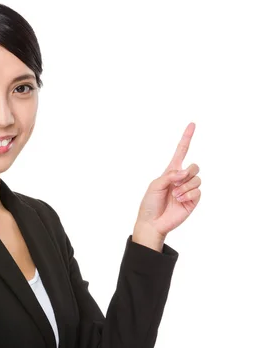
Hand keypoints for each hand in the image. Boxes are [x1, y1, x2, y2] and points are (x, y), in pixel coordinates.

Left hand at [135, 122, 201, 237]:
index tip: (192, 124)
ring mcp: (188, 190)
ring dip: (185, 186)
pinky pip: (197, 191)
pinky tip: (180, 200)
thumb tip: (184, 173)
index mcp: (170, 172)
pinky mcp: (193, 200)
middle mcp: (181, 179)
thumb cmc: (150, 203)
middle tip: (175, 182)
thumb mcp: (155, 185)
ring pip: (196, 179)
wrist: (152, 222)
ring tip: (175, 195)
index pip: (181, 152)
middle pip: (195, 166)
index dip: (186, 138)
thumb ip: (169, 175)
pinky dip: (188, 194)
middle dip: (188, 172)